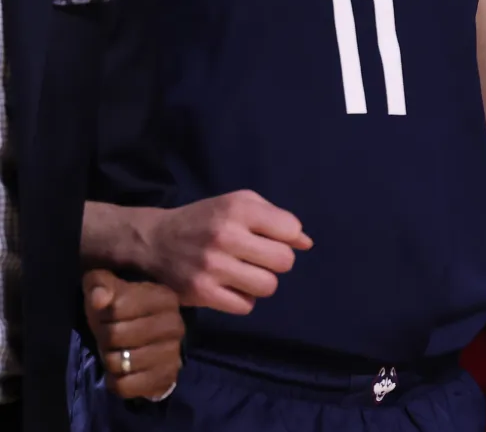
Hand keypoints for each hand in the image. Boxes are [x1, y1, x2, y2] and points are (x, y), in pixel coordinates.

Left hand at [81, 269, 183, 400]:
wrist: (145, 341)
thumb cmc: (122, 311)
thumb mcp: (108, 291)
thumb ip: (99, 285)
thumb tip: (100, 298)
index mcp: (165, 297)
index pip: (116, 307)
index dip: (102, 314)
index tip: (108, 315)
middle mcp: (175, 324)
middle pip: (115, 336)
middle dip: (104, 338)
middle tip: (110, 337)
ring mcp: (173, 352)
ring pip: (119, 363)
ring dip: (109, 360)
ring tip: (117, 353)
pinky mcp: (166, 378)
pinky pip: (126, 386)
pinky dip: (116, 382)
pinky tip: (122, 372)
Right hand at [146, 190, 311, 313]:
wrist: (152, 241)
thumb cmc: (205, 220)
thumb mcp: (239, 205)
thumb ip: (276, 218)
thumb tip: (307, 243)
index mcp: (238, 209)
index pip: (291, 229)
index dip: (287, 236)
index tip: (272, 237)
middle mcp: (225, 236)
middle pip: (284, 261)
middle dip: (277, 261)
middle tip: (259, 258)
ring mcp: (212, 267)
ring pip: (268, 286)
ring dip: (261, 282)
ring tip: (245, 273)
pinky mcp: (201, 293)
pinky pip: (245, 306)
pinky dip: (243, 299)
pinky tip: (230, 287)